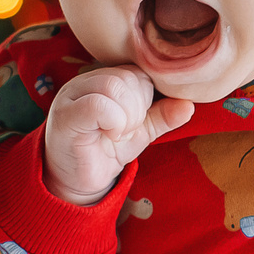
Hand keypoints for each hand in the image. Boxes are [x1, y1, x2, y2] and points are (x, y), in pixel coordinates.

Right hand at [44, 65, 194, 204]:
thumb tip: (189, 104)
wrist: (78, 182)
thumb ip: (162, 115)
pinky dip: (113, 122)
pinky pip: (97, 104)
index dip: (146, 98)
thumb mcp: (141, 131)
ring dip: (126, 117)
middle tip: (126, 131)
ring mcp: (72, 95)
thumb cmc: (106, 150)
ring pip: (113, 86)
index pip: (138, 72)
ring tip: (117, 134)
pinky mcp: (64, 114)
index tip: (136, 122)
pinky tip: (109, 135)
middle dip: (138, 109)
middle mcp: (85, 80)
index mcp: (105, 77)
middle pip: (127, 77)